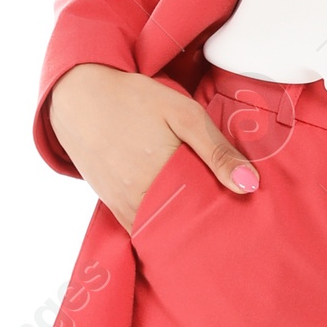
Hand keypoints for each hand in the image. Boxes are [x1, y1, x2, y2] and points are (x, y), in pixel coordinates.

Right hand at [46, 65, 259, 233]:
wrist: (77, 95)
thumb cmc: (133, 100)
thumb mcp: (182, 114)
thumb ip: (217, 151)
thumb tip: (250, 185)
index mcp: (160, 183)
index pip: (202, 219)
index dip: (223, 221)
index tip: (242, 222)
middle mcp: (137, 204)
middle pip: (181, 230)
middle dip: (204, 229)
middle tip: (228, 225)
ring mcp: (122, 208)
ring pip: (161, 231)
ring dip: (182, 228)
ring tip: (205, 221)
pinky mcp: (111, 205)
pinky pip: (141, 228)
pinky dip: (159, 226)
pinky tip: (175, 216)